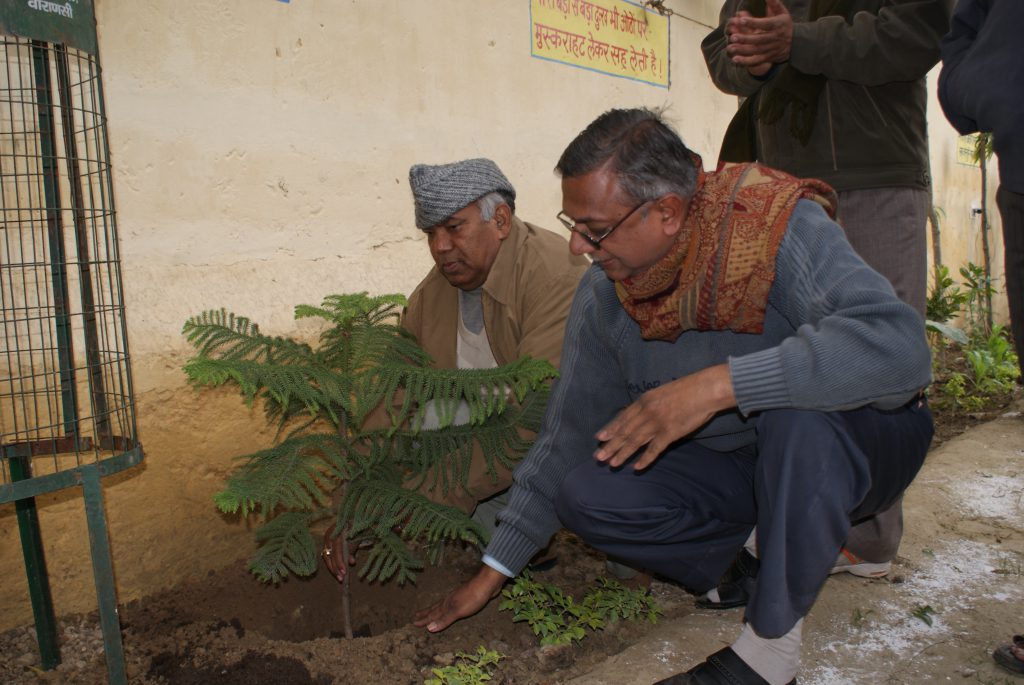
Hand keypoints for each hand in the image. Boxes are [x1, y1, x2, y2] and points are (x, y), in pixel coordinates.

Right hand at [322, 528, 355, 582]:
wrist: (355, 519)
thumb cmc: (357, 528)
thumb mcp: (357, 538)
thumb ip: (353, 550)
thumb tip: (351, 562)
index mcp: (336, 531)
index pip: (336, 549)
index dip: (339, 561)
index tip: (344, 571)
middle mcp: (329, 535)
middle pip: (329, 555)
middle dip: (335, 568)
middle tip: (341, 579)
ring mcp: (326, 539)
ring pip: (327, 557)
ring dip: (333, 568)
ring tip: (339, 578)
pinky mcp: (326, 544)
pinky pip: (327, 556)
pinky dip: (332, 564)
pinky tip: (336, 571)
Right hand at [413, 566, 506, 631]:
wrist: (486, 583)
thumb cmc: (472, 598)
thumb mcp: (458, 611)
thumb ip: (444, 619)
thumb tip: (428, 628)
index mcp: (446, 605)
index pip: (432, 614)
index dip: (424, 620)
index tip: (413, 623)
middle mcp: (449, 601)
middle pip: (434, 609)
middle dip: (425, 614)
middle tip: (415, 616)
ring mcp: (456, 598)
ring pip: (441, 605)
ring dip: (434, 610)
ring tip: (428, 611)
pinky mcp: (465, 597)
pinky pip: (450, 605)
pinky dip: (445, 608)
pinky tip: (449, 606)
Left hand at [593, 364, 735, 470]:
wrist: (705, 389)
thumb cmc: (687, 389)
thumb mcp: (661, 392)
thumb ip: (650, 403)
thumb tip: (640, 412)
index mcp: (644, 400)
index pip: (623, 417)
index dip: (611, 428)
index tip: (600, 437)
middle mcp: (646, 412)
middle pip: (625, 431)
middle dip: (611, 445)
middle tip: (598, 456)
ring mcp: (657, 423)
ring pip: (635, 441)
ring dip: (622, 453)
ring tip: (612, 464)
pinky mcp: (670, 433)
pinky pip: (654, 449)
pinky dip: (645, 459)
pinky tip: (636, 467)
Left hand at [725, 0, 792, 68]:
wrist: (795, 43)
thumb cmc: (785, 24)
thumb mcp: (782, 13)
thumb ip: (774, 4)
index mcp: (778, 25)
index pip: (765, 24)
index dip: (753, 22)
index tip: (741, 19)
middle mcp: (774, 38)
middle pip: (759, 39)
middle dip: (745, 38)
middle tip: (733, 36)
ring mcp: (771, 48)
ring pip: (756, 50)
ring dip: (742, 50)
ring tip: (730, 48)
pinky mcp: (768, 57)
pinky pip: (756, 60)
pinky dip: (746, 61)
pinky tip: (735, 60)